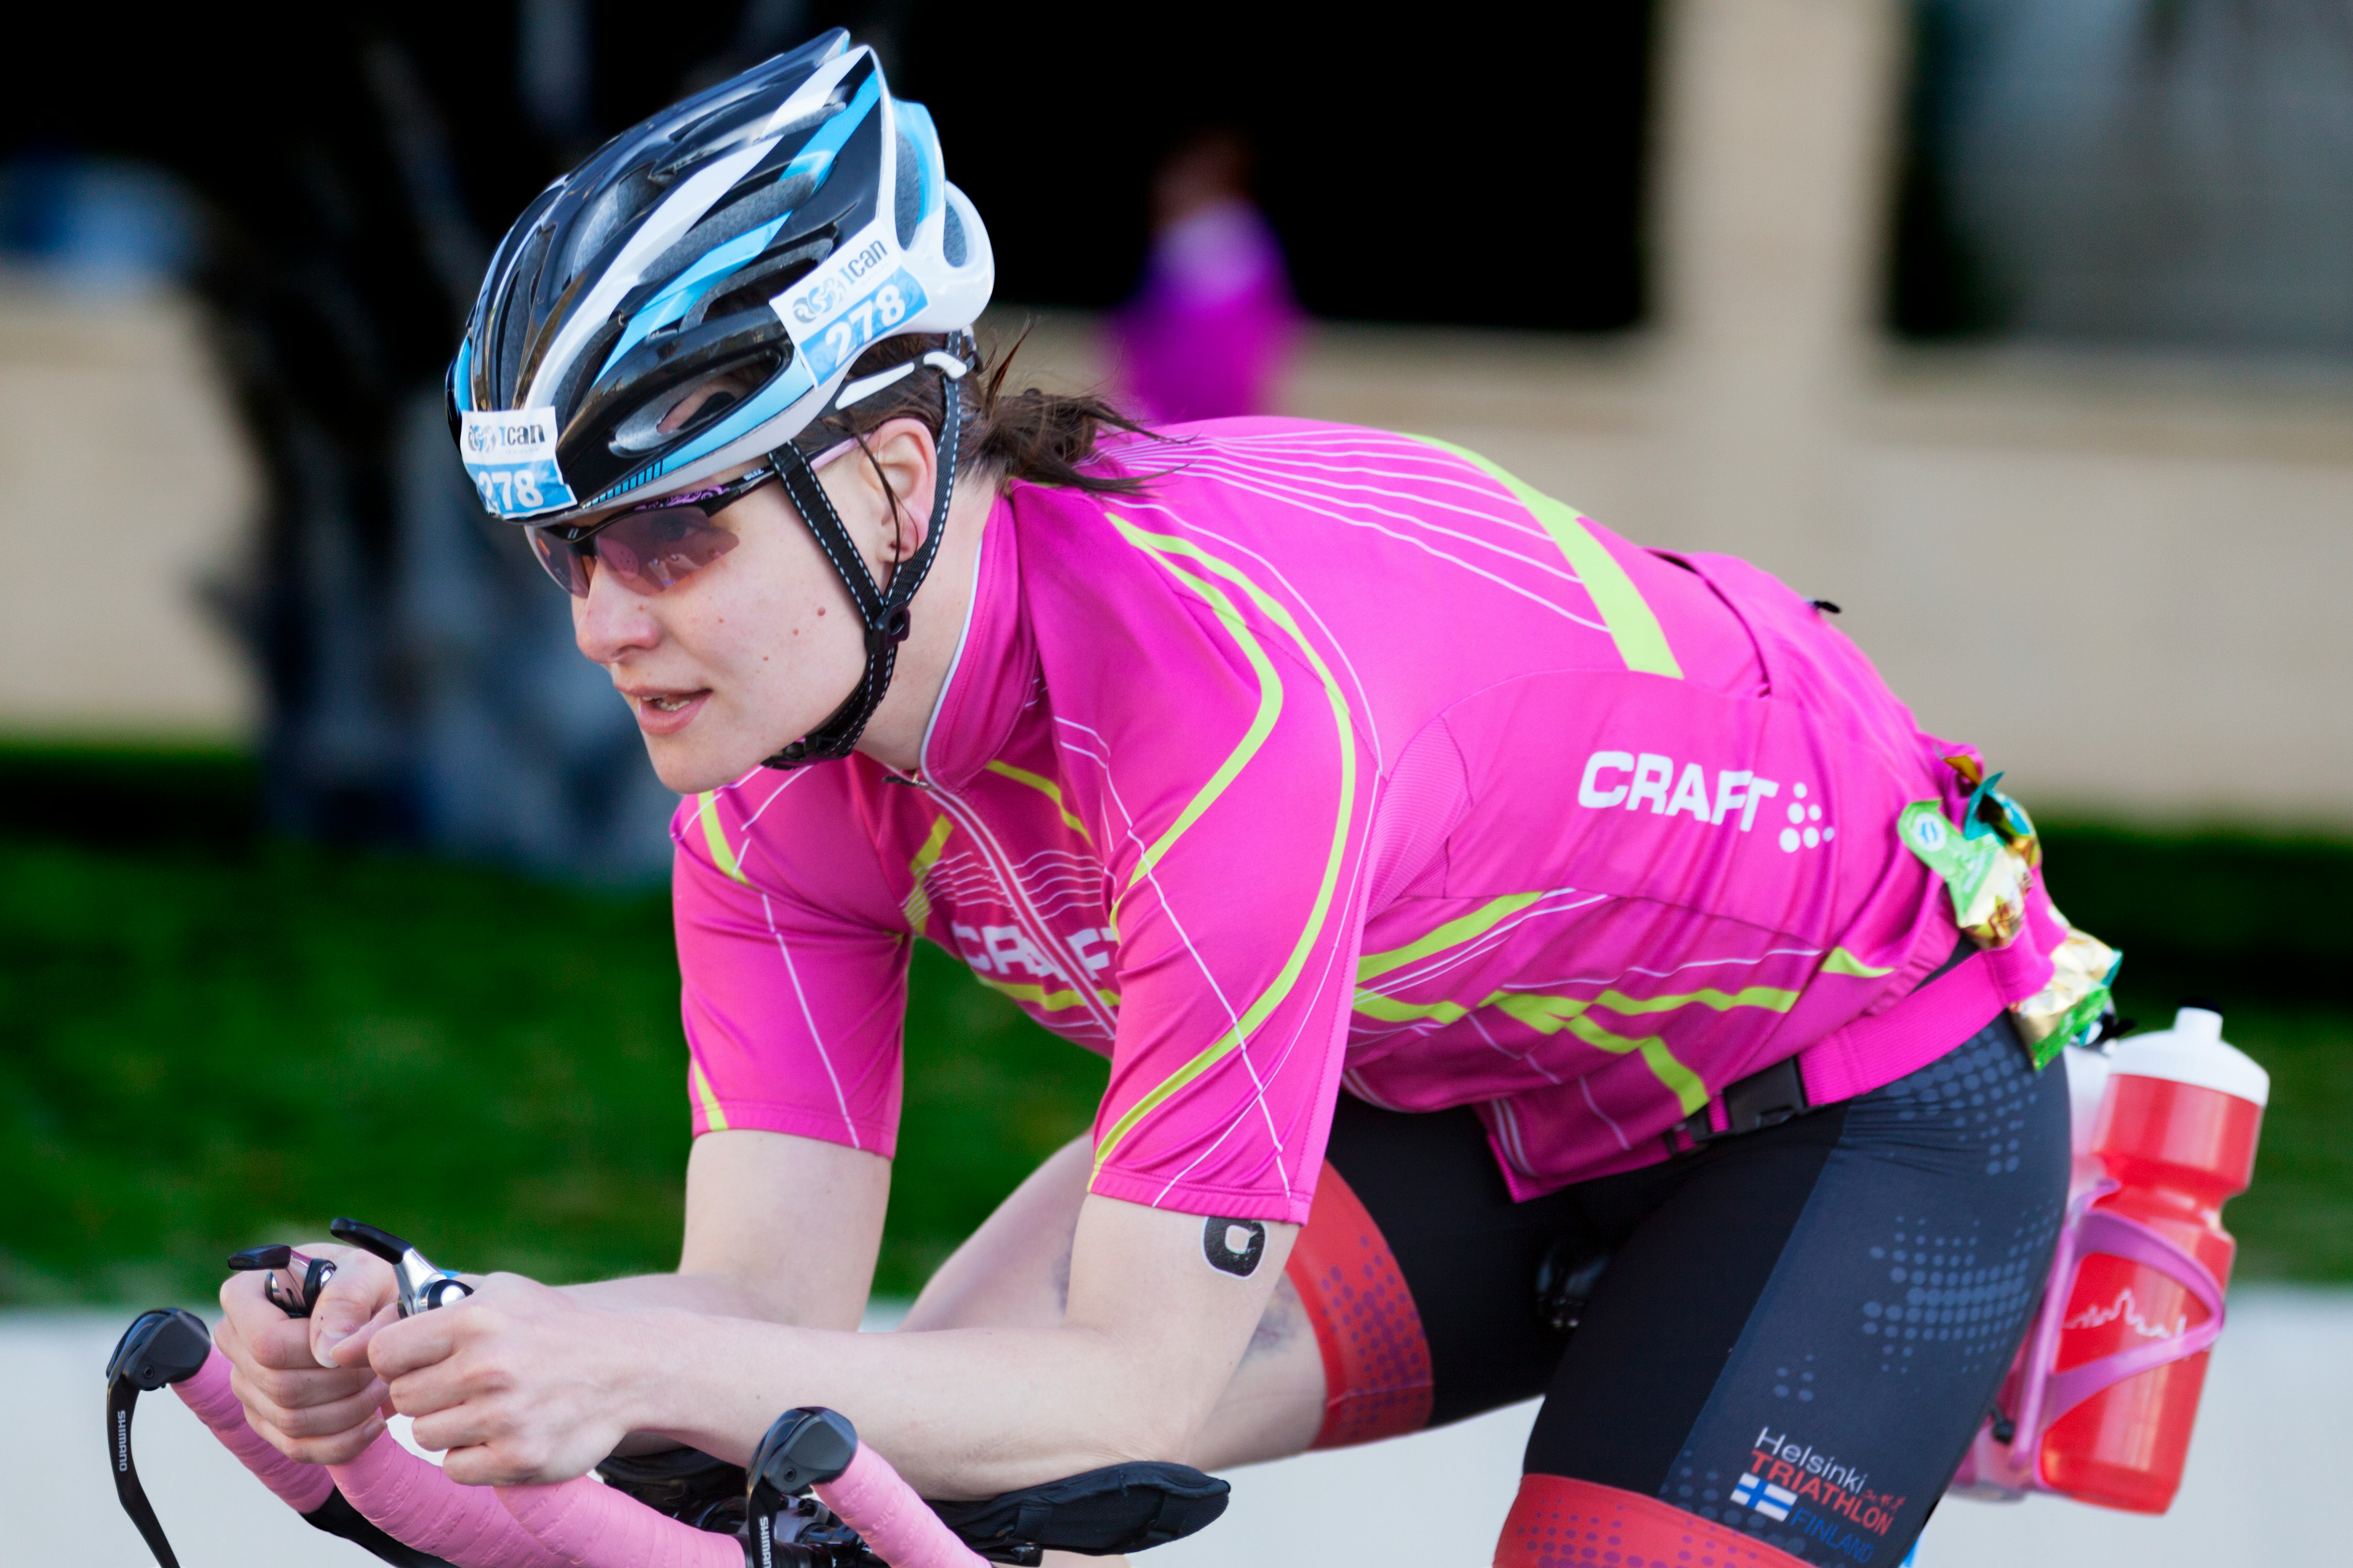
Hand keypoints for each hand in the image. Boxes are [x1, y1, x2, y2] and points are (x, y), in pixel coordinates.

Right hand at [215, 1242, 398, 1463]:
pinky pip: (297, 1447)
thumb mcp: (367, 1271)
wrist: (373, 1309)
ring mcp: (247, 1384)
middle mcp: (236, 1342)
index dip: (316, 1352)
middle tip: (379, 1364)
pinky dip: (343, 1442)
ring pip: (291, 1421)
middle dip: (343, 1381)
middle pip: (281, 1386)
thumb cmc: (365, 1284)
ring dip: (350, 1409)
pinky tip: (374, 1421)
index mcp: (246, 1296)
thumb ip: (349, 1299)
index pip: (267, 1344)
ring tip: (381, 1383)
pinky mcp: (266, 1418)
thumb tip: (329, 1351)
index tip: (353, 1343)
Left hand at [367, 1273, 655, 1485]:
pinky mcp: (519, 1458)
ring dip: (450, 1424)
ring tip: (489, 1405)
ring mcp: (504, 1417)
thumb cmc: (555, 1326)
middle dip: (427, 1392)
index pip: (384, 1353)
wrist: (629, 1366)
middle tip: (463, 1383)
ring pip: (425, 1435)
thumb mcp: (503, 1293)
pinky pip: (456, 1468)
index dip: (396, 1359)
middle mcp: (487, 1368)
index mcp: (476, 1321)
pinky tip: (502, 1432)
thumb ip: (434, 1304)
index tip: (418, 1361)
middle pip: (402, 1399)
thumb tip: (357, 1335)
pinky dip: (473, 1456)